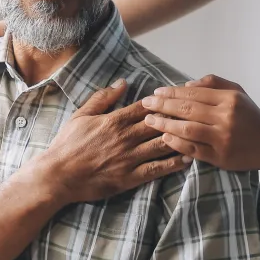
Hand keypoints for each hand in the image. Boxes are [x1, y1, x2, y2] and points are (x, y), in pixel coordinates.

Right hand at [41, 79, 188, 205]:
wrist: (58, 175)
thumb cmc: (68, 144)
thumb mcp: (82, 115)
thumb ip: (103, 98)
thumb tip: (123, 82)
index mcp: (115, 120)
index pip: (146, 107)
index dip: (165, 101)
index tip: (181, 96)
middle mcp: (125, 137)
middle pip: (159, 124)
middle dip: (179, 117)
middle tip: (199, 111)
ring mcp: (128, 158)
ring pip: (162, 145)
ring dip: (182, 139)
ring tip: (200, 133)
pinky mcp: (129, 177)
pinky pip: (156, 169)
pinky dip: (173, 164)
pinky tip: (189, 158)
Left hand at [141, 75, 259, 170]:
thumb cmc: (251, 115)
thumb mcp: (237, 92)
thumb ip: (213, 84)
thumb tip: (185, 84)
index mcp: (229, 99)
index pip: (194, 93)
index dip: (172, 92)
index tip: (156, 92)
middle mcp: (226, 117)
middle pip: (187, 109)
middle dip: (163, 106)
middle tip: (146, 104)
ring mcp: (223, 138)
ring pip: (187, 129)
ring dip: (165, 124)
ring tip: (149, 121)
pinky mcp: (221, 157)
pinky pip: (194, 149)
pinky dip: (177, 143)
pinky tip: (165, 137)